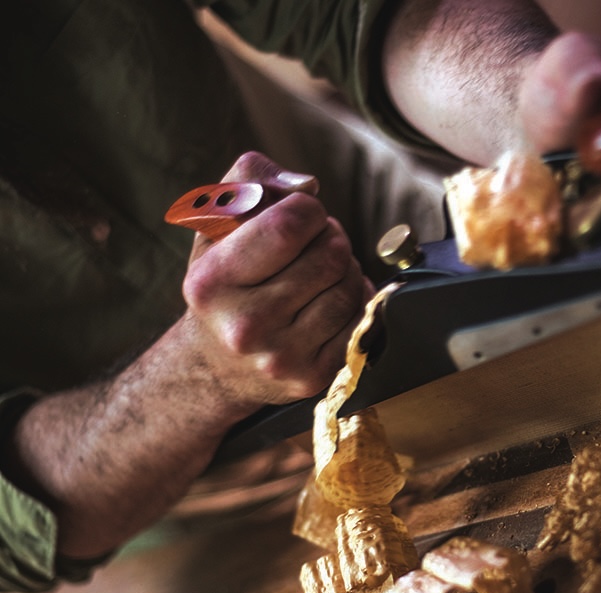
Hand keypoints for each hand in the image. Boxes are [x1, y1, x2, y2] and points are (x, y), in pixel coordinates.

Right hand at [180, 152, 374, 405]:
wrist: (216, 368)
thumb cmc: (224, 284)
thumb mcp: (215, 226)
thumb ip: (251, 181)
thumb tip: (307, 186)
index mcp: (212, 283)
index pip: (290, 225)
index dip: (308, 209)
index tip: (299, 216)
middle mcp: (244, 326)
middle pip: (331, 255)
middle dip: (330, 239)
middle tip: (312, 247)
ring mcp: (281, 357)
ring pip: (351, 286)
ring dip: (346, 270)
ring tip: (319, 275)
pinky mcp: (313, 378)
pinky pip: (362, 319)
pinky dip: (356, 302)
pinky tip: (330, 302)